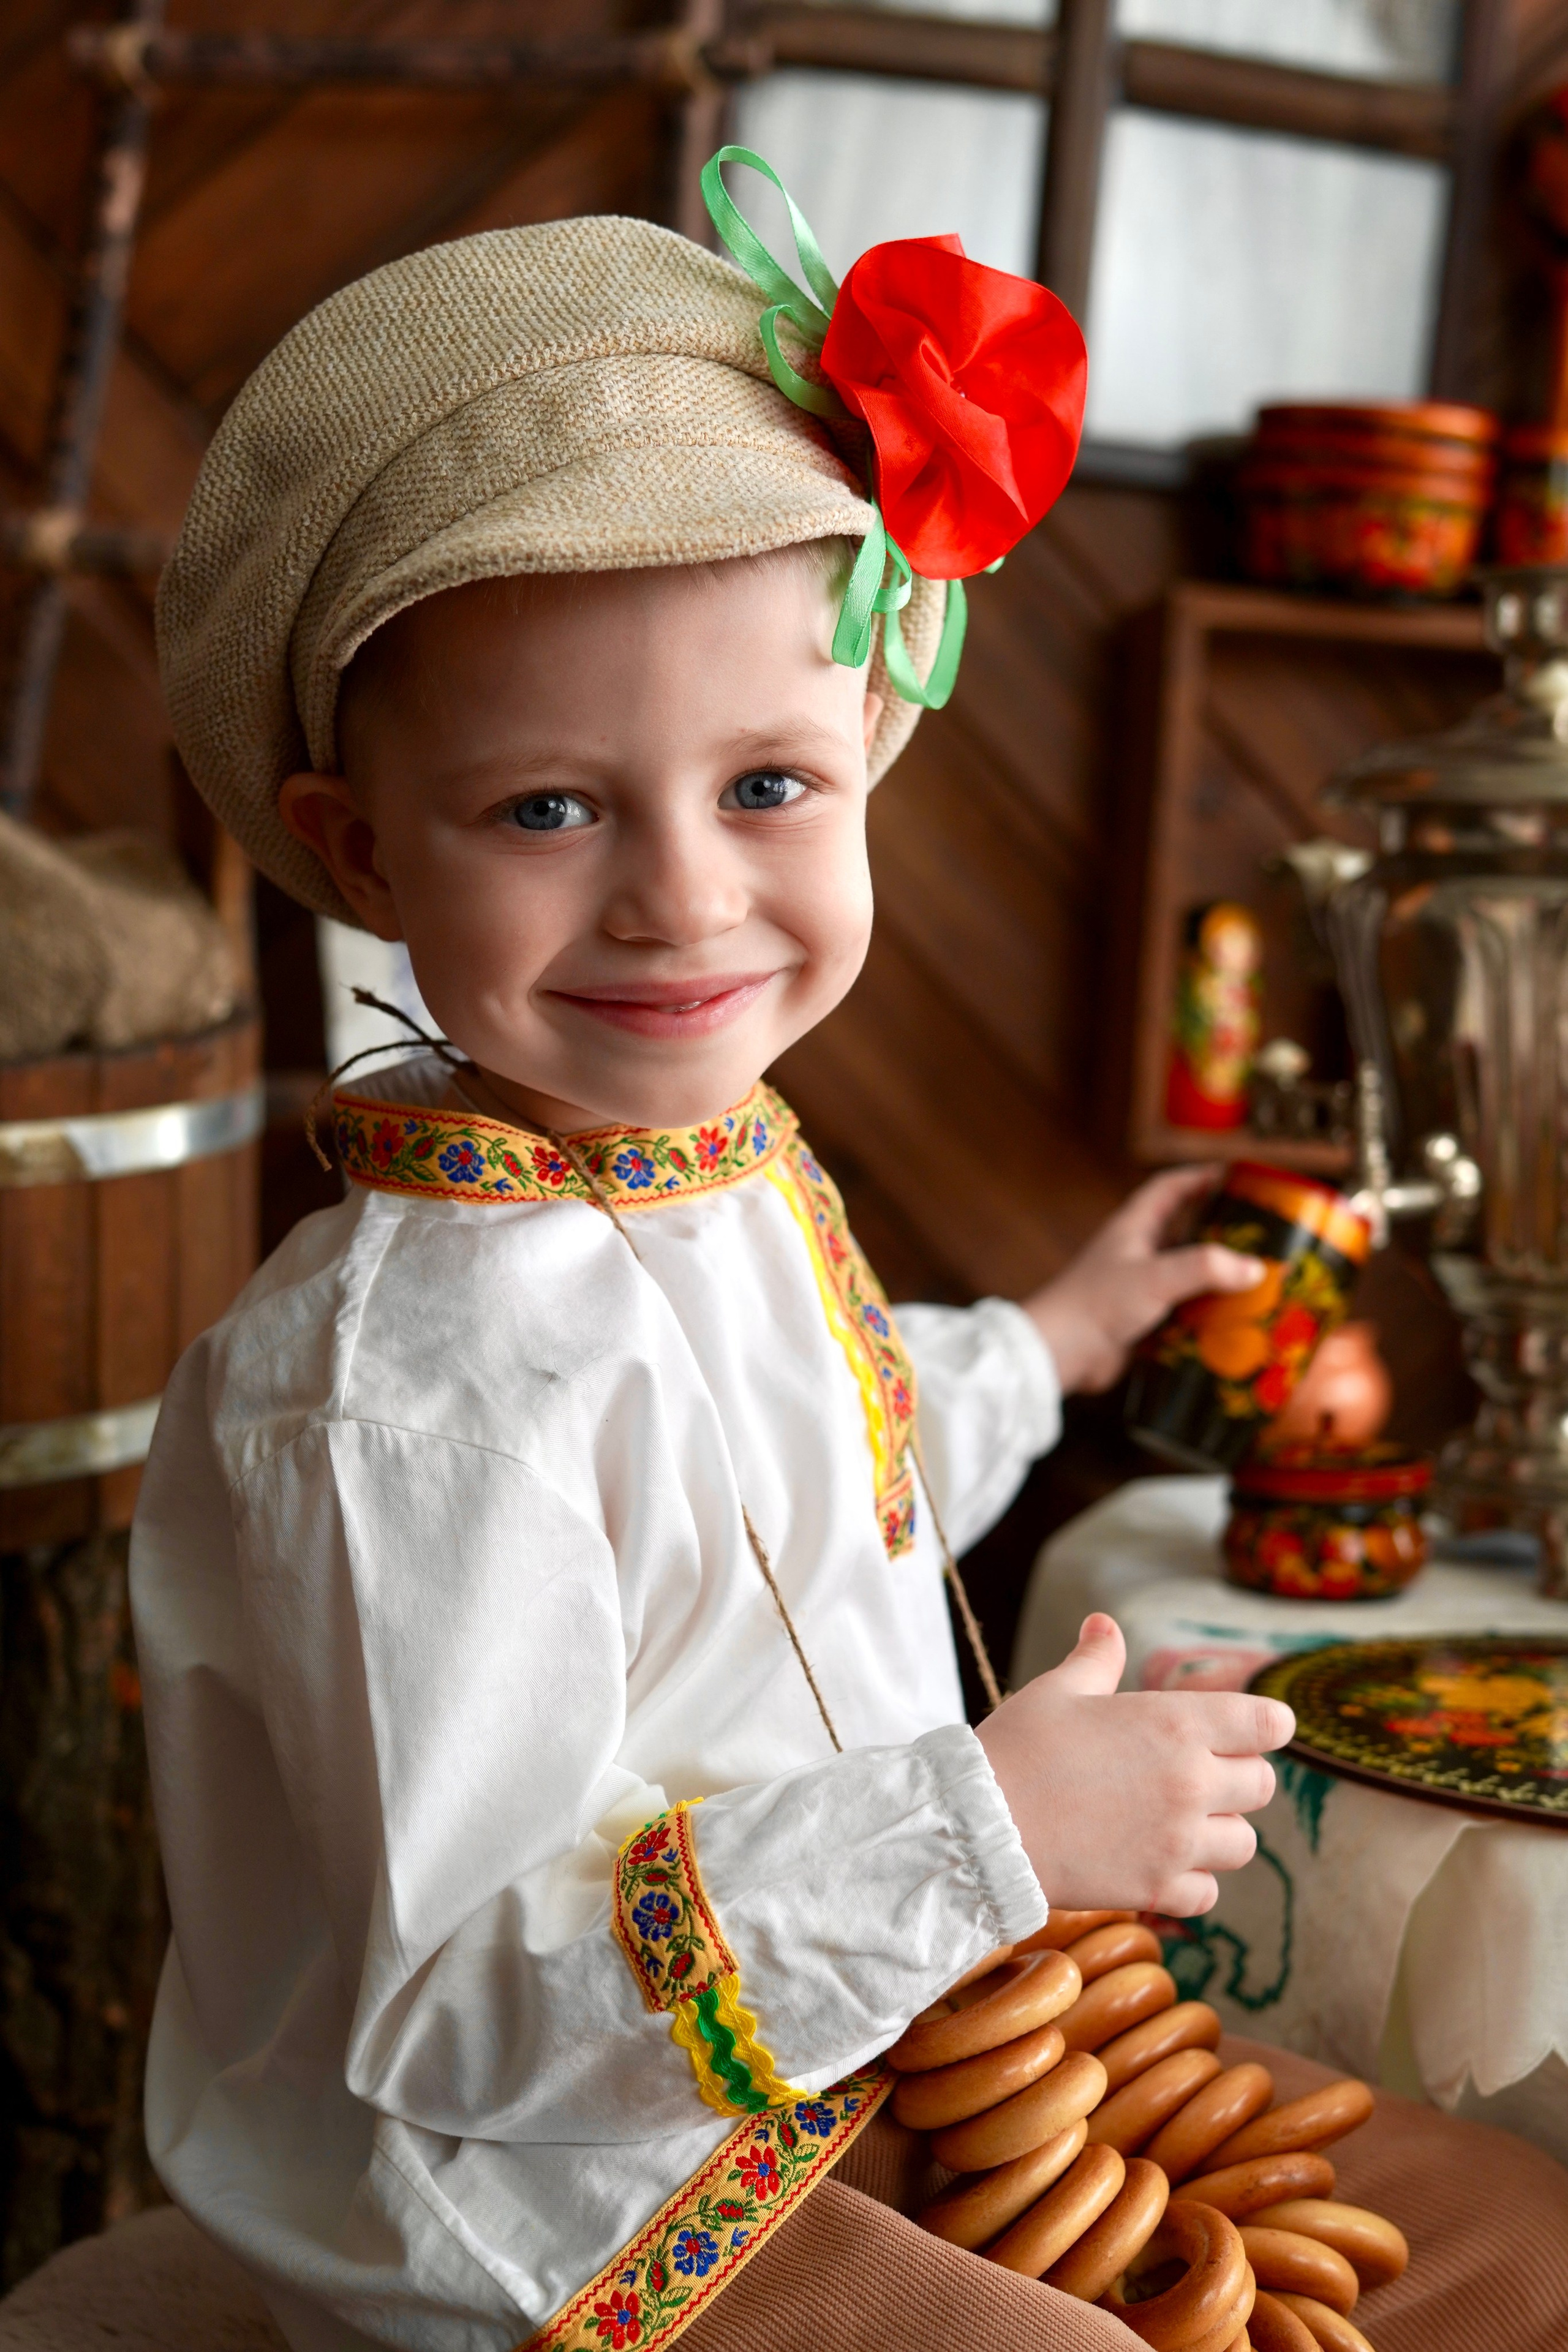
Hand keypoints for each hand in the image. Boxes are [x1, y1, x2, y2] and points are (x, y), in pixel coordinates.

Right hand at [977, 1615, 1293, 1916]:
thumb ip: (1096, 1659)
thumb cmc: (1017, 1748)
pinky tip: (1159, 1862)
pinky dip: (1192, 1881)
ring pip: (1243, 1843)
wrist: (980, 1825)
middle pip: (1261, 1785)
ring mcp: (1177, 1840)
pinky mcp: (1157, 1887)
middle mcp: (1190, 1781)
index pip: (1269, 1723)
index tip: (1248, 1729)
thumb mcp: (1057, 1691)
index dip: (1264, 1724)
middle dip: (1237, 1776)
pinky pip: (1208, 1891)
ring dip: (1219, 1831)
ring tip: (1180, 1822)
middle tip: (1198, 1774)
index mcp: (1174, 1723)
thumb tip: (1105, 1624)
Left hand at [1025, 1165, 1265, 1393]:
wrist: (1060, 1354)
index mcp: (1133, 1227)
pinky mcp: (1141, 1318)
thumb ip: (1205, 1268)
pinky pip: (1181, 1308)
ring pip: (1185, 1272)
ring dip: (1215, 1274)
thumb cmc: (1095, 1304)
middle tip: (1259, 1234)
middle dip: (1218, 1229)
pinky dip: (1204, 1311)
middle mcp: (1136, 1252)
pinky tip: (1232, 1320)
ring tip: (1256, 1278)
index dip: (1199, 1177)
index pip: (1168, 1188)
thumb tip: (1255, 1268)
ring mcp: (1137, 1286)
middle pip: (1182, 1229)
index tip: (1235, 1177)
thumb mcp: (1155, 1277)